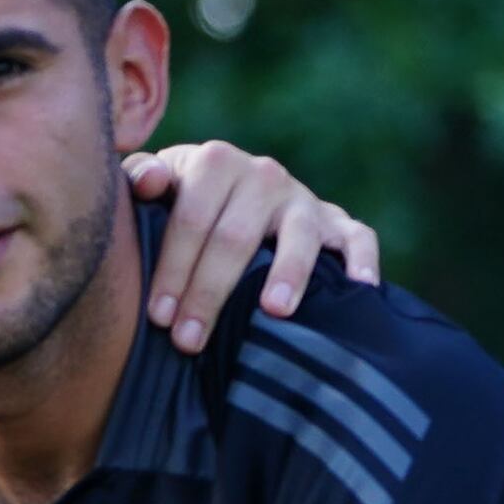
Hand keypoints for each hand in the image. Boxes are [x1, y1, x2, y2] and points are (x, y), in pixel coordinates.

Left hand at [120, 144, 382, 355]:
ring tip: (274, 310)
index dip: (173, 268)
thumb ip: (141, 179)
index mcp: (215, 162)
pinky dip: (362, 260)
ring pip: (298, 235)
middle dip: (209, 292)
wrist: (232, 194)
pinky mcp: (336, 221)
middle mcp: (263, 175)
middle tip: (188, 340)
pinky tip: (360, 288)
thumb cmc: (180, 203)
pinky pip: (357, 237)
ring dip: (288, 273)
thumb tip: (148, 181)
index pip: (191, 218)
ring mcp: (302, 199)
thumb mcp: (155, 187)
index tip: (158, 317)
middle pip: (236, 236)